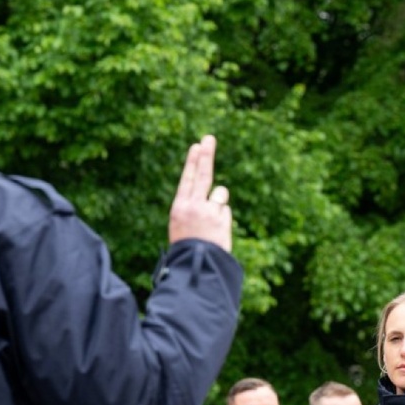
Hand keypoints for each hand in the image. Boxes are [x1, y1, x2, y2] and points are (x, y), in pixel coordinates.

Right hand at [168, 135, 232, 251]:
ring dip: (218, 203)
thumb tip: (217, 191)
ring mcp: (209, 211)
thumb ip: (196, 206)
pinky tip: (216, 231)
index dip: (193, 162)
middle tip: (209, 138)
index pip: (187, 179)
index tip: (196, 146)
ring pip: (220, 194)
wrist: (196, 265)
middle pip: (202, 174)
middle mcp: (193, 206)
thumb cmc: (188, 247)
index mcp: (179, 207)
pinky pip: (225, 210)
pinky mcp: (223, 218)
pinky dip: (222, 218)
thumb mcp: (183, 225)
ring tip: (210, 222)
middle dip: (206, 155)